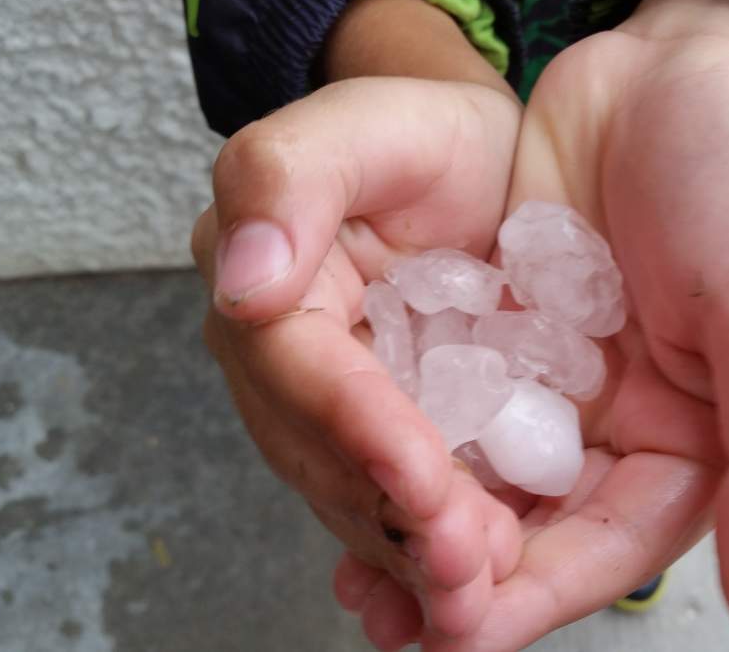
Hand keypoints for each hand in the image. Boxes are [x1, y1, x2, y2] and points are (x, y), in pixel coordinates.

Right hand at [191, 0, 526, 647]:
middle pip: (328, 458)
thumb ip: (288, 176)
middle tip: (464, 568)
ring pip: (366, 501)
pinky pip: (406, 511)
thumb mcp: (371, 125)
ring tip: (476, 606)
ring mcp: (348, 415)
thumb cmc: (432, 140)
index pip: (298, 368)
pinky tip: (459, 614)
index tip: (420, 475)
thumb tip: (241, 280)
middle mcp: (296, 366)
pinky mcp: (407, 442)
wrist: (488, 169)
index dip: (354, 426)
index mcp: (275, 288)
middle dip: (393, 518)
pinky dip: (426, 565)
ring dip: (415, 561)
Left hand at [334, 0, 728, 647]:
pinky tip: (345, 459)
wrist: (675, 69)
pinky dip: (396, 432)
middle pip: (527, 532)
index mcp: (690, 451)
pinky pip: (439, 396)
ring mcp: (548, 383)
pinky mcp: (495, 332)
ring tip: (354, 568)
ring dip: (414, 518)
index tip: (452, 628)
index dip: (531, 597)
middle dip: (455, 572)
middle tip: (382, 601)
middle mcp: (613, 432)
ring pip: (474, 476)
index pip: (604, 553)